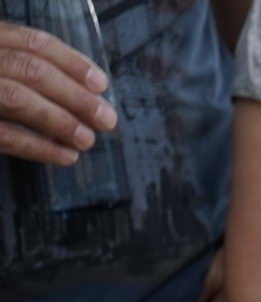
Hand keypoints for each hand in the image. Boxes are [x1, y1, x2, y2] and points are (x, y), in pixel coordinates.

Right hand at [1, 21, 116, 165]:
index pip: (32, 42)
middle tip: (106, 120)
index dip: (72, 62)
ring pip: (17, 99)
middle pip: (31, 70)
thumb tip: (81, 91)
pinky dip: (38, 147)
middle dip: (75, 96)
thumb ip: (21, 67)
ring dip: (60, 121)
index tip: (101, 83)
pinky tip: (65, 157)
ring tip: (87, 140)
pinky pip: (3, 134)